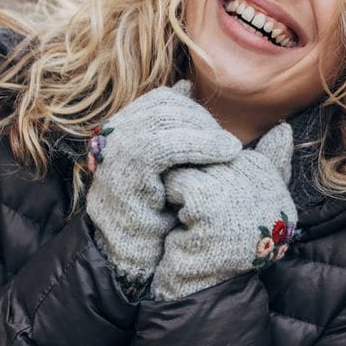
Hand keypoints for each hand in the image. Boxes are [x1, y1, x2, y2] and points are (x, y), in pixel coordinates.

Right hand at [86, 82, 240, 284]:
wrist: (139, 261)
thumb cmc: (164, 217)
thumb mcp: (178, 167)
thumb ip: (183, 129)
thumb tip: (186, 85)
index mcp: (126, 133)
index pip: (162, 100)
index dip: (194, 109)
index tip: (219, 135)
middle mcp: (114, 139)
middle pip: (162, 106)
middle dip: (201, 119)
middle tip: (228, 143)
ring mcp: (114, 155)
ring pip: (162, 120)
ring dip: (204, 130)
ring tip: (231, 149)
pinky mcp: (121, 175)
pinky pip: (160, 146)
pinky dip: (197, 145)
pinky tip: (224, 155)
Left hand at [151, 122, 296, 300]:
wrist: (202, 287)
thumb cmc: (221, 243)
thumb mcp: (246, 202)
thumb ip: (266, 164)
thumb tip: (283, 127)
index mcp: (277, 186)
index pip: (235, 153)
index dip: (214, 177)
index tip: (213, 208)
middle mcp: (267, 189)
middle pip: (215, 156)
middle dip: (198, 177)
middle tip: (197, 211)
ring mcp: (240, 196)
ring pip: (196, 164)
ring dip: (184, 187)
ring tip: (192, 216)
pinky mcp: (212, 205)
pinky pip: (183, 181)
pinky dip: (175, 198)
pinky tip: (185, 222)